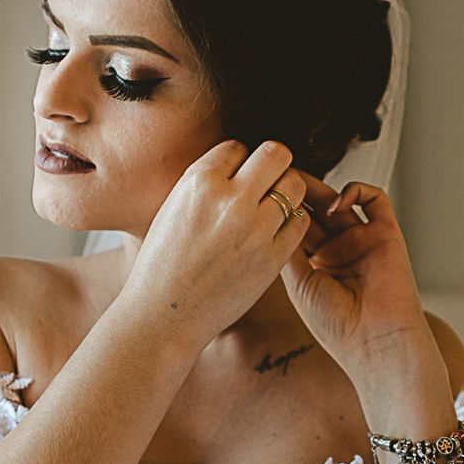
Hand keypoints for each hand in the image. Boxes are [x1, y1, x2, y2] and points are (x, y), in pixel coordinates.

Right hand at [120, 139, 312, 345]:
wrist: (165, 316)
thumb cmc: (163, 265)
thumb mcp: (173, 209)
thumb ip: (205, 183)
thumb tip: (238, 163)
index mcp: (198, 182)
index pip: (238, 147)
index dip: (238, 163)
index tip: (232, 183)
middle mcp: (229, 200)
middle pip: (276, 154)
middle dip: (273, 165)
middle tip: (265, 185)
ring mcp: (255, 229)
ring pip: (295, 185)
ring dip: (287, 192)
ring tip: (271, 209)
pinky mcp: (272, 257)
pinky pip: (300, 221)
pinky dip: (292, 222)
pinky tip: (274, 232)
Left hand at [280, 174, 439, 383]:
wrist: (375, 342)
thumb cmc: (336, 324)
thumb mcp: (298, 283)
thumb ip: (286, 247)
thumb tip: (270, 212)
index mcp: (315, 265)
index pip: (295, 227)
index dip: (280, 210)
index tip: (261, 195)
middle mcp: (338, 250)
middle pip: (314, 209)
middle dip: (296, 193)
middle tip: (277, 176)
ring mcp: (362, 240)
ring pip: (339, 200)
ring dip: (319, 188)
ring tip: (299, 184)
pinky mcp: (386, 234)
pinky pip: (375, 200)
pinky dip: (356, 191)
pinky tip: (337, 203)